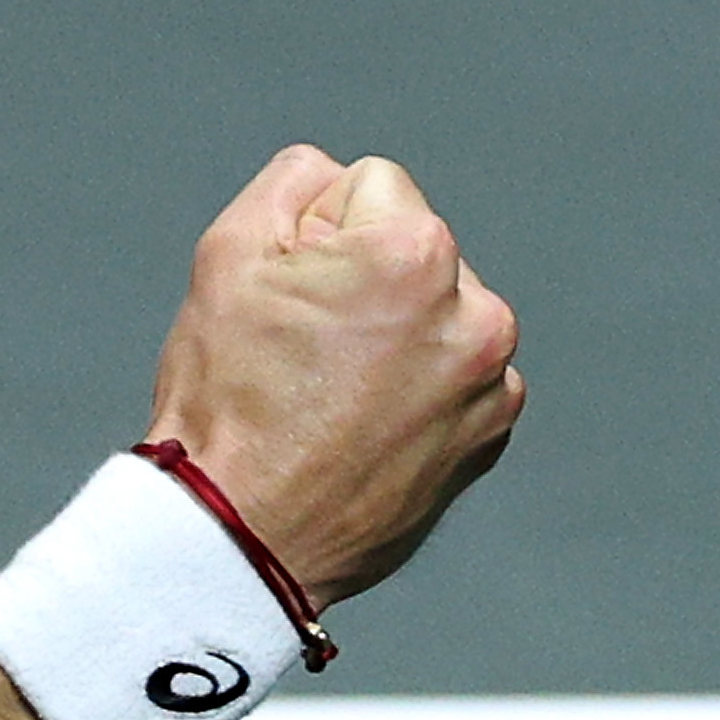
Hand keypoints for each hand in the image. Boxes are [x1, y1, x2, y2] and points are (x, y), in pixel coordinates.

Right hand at [143, 146, 525, 612]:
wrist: (244, 538)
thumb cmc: (227, 401)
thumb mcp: (228, 252)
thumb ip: (293, 182)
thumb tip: (333, 181)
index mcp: (417, 254)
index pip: (367, 188)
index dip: (313, 236)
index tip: (290, 300)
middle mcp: (477, 312)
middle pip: (409, 251)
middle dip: (365, 283)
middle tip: (306, 354)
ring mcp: (492, 382)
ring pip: (435, 313)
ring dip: (396, 335)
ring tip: (332, 396)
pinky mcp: (491, 436)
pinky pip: (454, 376)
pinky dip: (418, 391)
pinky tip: (363, 428)